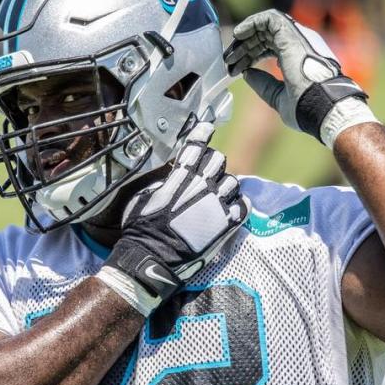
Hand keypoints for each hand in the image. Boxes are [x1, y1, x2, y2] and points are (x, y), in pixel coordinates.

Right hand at [98, 121, 248, 314]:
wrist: (153, 257)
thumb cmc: (141, 228)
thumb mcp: (143, 196)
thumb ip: (162, 182)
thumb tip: (170, 176)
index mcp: (181, 176)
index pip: (197, 146)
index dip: (202, 134)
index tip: (206, 127)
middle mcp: (202, 186)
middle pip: (218, 159)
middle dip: (212, 162)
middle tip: (206, 171)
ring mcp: (217, 205)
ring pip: (232, 181)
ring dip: (225, 185)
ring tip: (217, 194)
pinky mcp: (227, 224)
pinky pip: (243, 205)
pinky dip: (237, 204)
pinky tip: (229, 208)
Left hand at [224, 9, 375, 147]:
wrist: (323, 107)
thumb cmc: (307, 107)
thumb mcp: (279, 97)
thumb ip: (264, 84)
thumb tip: (247, 73)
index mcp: (298, 58)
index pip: (271, 48)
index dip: (251, 56)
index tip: (236, 68)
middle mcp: (300, 45)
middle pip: (266, 37)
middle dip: (245, 48)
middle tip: (229, 61)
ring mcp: (297, 38)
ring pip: (267, 26)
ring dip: (246, 36)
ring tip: (231, 50)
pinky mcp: (292, 35)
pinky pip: (270, 18)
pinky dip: (252, 22)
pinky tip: (239, 34)